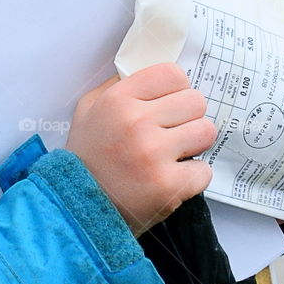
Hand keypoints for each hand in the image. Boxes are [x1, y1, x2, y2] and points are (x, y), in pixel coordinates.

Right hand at [67, 62, 216, 236]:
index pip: (173, 73)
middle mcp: (136, 123)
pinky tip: (170, 179)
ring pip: (206, 132)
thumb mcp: (88, 111)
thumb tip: (153, 76)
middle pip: (195, 101)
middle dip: (187, 117)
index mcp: (118, 100)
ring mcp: (154, 155)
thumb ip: (117, 87)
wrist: (77, 210)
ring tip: (173, 156)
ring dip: (193, 146)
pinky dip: (192, 178)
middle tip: (171, 134)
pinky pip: (204, 170)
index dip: (176, 89)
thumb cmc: (86, 159)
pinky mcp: (168, 185)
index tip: (169, 105)